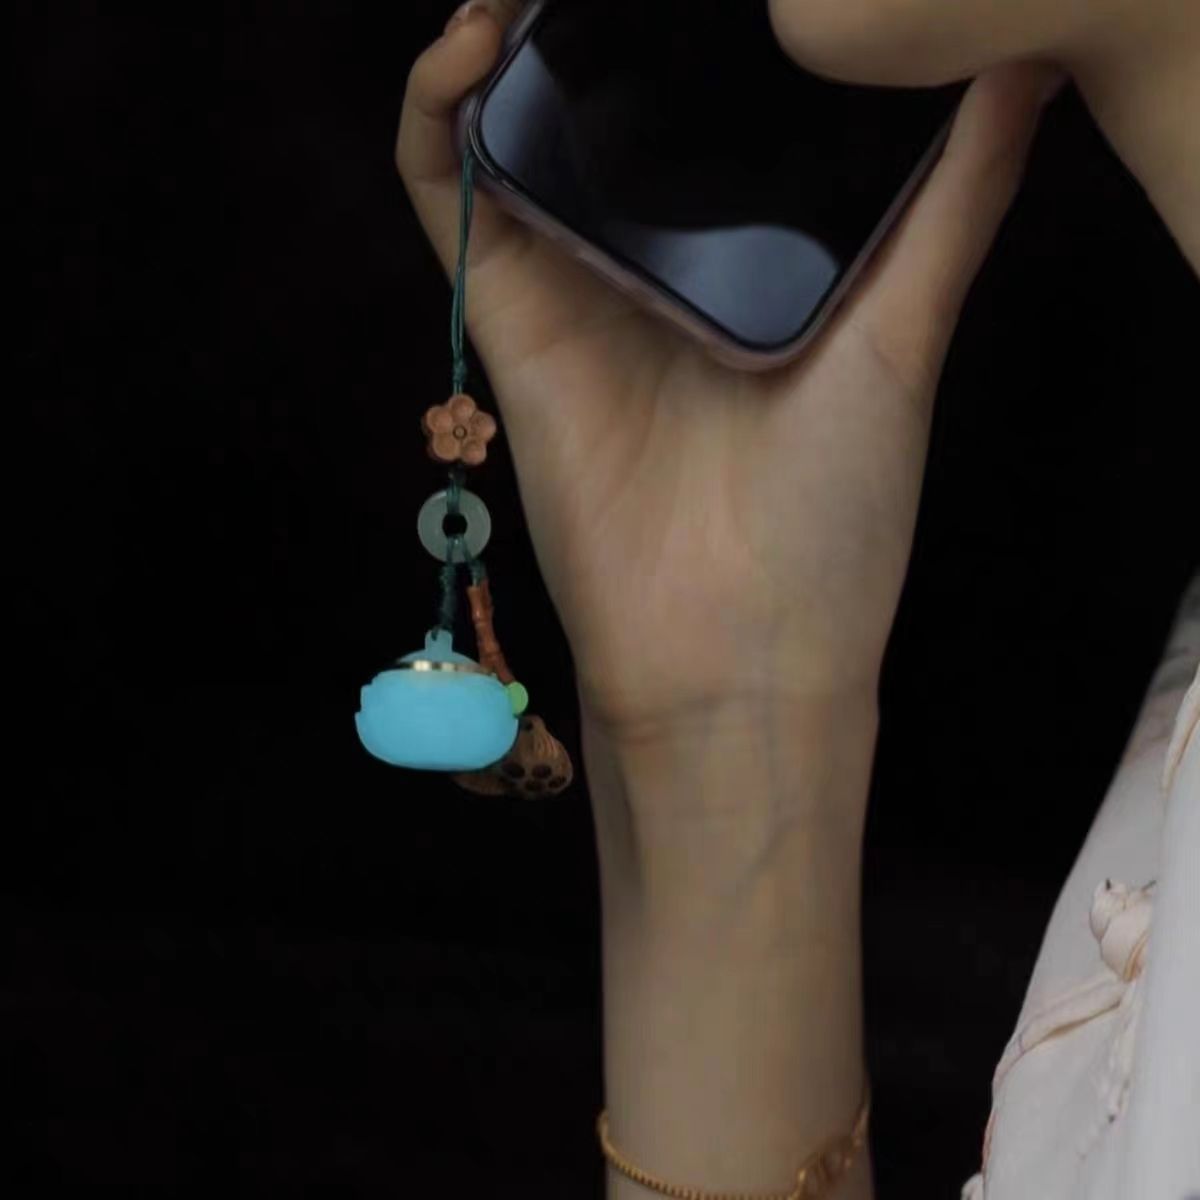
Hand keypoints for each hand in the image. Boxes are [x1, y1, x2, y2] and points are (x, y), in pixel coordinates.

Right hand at [397, 3, 1059, 754]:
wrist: (735, 649)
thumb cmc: (832, 512)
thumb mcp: (907, 334)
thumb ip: (956, 203)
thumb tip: (1027, 66)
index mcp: (741, 254)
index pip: (704, 110)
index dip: (695, 33)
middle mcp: (649, 257)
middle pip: (599, 105)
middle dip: (593, 22)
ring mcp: (569, 281)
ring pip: (510, 128)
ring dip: (506, 42)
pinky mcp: (502, 317)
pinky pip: (443, 197)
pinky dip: (434, 115)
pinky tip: (472, 43)